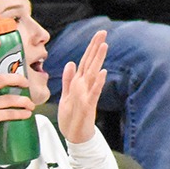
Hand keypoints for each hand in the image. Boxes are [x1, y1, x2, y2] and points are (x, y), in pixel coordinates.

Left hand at [57, 30, 108, 144]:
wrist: (74, 135)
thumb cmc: (71, 116)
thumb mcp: (65, 95)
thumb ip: (68, 80)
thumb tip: (71, 63)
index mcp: (78, 83)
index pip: (85, 61)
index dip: (90, 47)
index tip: (98, 34)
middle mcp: (84, 86)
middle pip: (90, 63)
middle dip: (96, 48)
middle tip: (103, 32)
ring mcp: (87, 95)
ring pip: (93, 75)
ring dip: (98, 61)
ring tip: (104, 46)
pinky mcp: (88, 105)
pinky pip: (94, 92)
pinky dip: (98, 83)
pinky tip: (102, 73)